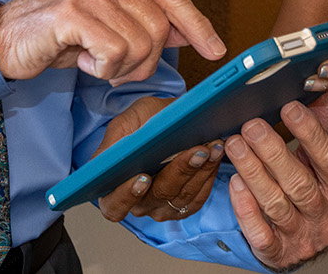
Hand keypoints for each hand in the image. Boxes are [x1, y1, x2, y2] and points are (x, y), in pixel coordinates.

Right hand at [0, 0, 225, 84]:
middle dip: (144, 61)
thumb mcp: (107, 25)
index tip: (216, 48)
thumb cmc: (56, 35)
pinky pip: (113, 53)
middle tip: (115, 68)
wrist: (2, 39)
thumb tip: (190, 31)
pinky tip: (80, 61)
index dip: (197, 23)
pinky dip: (101, 70)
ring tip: (93, 62)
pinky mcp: (72, 12)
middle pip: (158, 27)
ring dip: (120, 69)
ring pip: (139, 44)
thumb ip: (145, 22)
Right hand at [94, 96, 223, 222]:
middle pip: (158, 196)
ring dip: (200, 170)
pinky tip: (215, 155)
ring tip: (212, 146)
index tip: (144, 177)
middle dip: (180, 171)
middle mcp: (138, 204)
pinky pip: (198, 197)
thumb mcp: (128, 120)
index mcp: (113, 187)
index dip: (127, 195)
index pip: (115, 205)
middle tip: (197, 151)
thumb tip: (113, 155)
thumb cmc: (144, 121)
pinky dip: (208, 175)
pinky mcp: (184, 207)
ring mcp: (162, 208)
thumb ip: (118, 137)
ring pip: (182, 196)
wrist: (167, 122)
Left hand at [225, 96, 327, 269]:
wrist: (304, 245)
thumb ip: (321, 129)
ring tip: (236, 146)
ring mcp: (303, 238)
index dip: (310, 132)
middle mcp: (327, 217)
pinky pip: (260, 233)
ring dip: (253, 172)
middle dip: (273, 151)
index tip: (289, 108)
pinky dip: (246, 208)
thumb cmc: (313, 198)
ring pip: (277, 205)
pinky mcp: (278, 254)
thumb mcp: (322, 166)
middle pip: (300, 183)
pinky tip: (235, 184)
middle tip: (252, 126)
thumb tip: (322, 92)